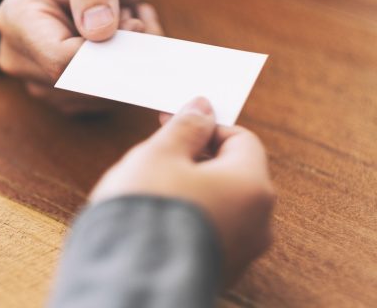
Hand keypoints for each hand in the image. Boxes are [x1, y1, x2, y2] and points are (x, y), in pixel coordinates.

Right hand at [0, 0, 162, 113]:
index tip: (135, 24)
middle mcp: (18, 58)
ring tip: (128, 24)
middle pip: (80, 83)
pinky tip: (125, 45)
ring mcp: (37, 84)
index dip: (106, 50)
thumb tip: (100, 30)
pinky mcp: (61, 99)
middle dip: (121, 55)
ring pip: (98, 97)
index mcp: (17, 19)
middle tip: (135, 18)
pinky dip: (125, 76)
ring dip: (127, 64)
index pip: (62, 60)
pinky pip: (103, 102)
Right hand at [90, 97, 274, 284]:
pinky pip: (213, 231)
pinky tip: (159, 218)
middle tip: (160, 154)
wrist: (129, 279)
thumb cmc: (147, 211)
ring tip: (154, 188)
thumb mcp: (160, 154)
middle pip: (234, 172)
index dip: (206, 127)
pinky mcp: (222, 271)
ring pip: (223, 203)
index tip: (173, 124)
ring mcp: (242, 251)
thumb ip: (186, 127)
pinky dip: (192, 217)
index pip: (242, 139)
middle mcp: (258, 222)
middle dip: (198, 157)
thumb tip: (203, 106)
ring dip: (194, 187)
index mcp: (251, 186)